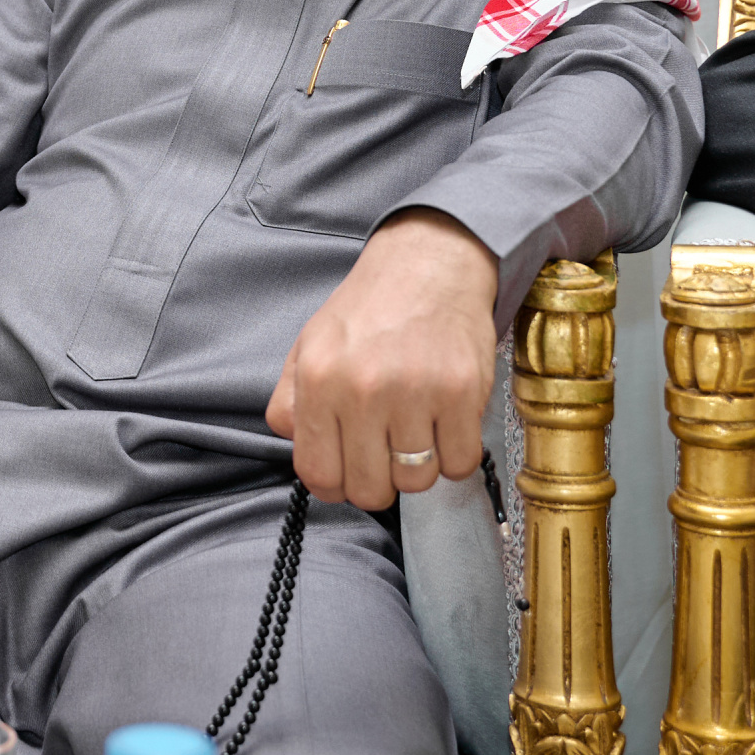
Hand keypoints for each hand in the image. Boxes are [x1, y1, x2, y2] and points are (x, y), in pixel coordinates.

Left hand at [268, 207, 495, 511]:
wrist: (428, 266)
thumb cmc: (369, 311)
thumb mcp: (309, 346)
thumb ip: (290, 402)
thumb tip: (294, 445)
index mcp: (319, 380)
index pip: (317, 473)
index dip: (332, 485)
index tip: (345, 474)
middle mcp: (364, 390)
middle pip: (369, 489)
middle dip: (376, 481)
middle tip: (383, 453)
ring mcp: (416, 393)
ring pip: (416, 482)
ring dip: (417, 467)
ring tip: (414, 433)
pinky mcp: (463, 393)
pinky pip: (459, 463)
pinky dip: (454, 455)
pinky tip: (444, 427)